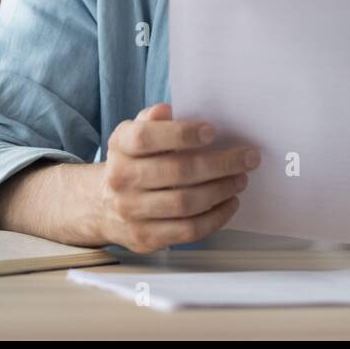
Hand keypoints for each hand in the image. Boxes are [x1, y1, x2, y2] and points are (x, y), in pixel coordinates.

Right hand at [97, 103, 260, 252]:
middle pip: (176, 172)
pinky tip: (229, 203)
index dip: (181, 134)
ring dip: (221, 190)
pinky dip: (215, 217)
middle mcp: (121, 180)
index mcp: (120, 147)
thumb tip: (166, 110)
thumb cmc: (134, 162)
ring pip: (185, 203)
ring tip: (240, 179)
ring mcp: (131, 212)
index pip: (146, 138)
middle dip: (219, 164)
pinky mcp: (145, 238)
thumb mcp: (135, 133)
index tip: (212, 131)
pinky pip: (188, 231)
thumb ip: (152, 120)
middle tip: (247, 158)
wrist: (102, 206)